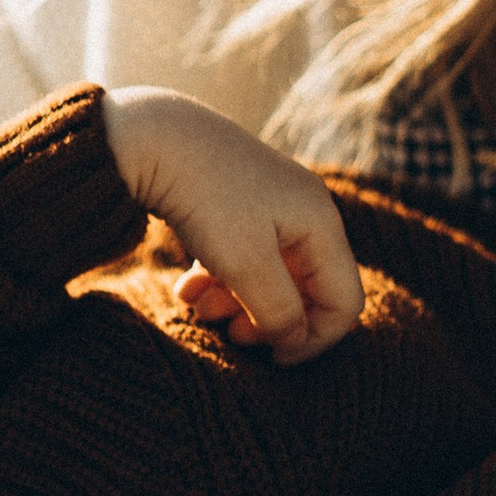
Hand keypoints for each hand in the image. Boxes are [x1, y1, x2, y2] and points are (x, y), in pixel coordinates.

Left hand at [100, 89, 364, 366]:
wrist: (151, 136)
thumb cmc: (205, 199)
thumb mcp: (245, 265)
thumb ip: (278, 312)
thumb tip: (294, 341)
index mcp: (321, 223)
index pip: (344, 301)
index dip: (315, 340)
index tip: (273, 358)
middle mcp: (304, 212)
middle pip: (306, 292)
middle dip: (267, 321)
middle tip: (228, 333)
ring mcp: (271, 207)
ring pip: (270, 277)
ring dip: (236, 303)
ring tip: (198, 307)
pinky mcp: (237, 205)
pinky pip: (242, 258)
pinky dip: (219, 279)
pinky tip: (187, 287)